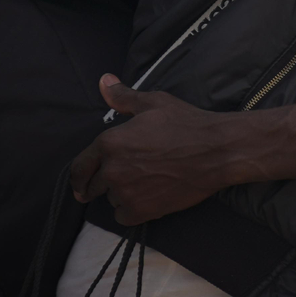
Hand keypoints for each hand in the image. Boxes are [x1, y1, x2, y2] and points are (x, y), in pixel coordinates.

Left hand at [69, 74, 241, 225]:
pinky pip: (123, 216)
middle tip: (121, 179)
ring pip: (111, 199)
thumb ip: (122, 97)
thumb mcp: (153, 103)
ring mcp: (125, 193)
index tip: (81, 184)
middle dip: (102, 183)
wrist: (216, 151)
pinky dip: (131, 209)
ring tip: (143, 182)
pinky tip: (147, 197)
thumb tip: (103, 81)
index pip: (79, 167)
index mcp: (109, 142)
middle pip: (93, 186)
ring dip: (120, 194)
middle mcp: (112, 170)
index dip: (79, 176)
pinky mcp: (141, 211)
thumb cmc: (185, 123)